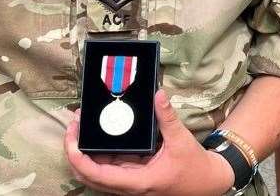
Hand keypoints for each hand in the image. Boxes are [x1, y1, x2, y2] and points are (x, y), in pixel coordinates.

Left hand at [65, 89, 236, 195]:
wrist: (207, 183)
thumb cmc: (194, 167)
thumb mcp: (181, 141)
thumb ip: (167, 118)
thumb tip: (158, 94)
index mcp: (137, 181)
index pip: (97, 174)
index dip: (78, 157)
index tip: (72, 137)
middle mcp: (128, 186)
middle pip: (89, 176)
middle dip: (75, 152)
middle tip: (74, 125)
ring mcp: (129, 183)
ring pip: (97, 173)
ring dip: (85, 152)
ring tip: (82, 126)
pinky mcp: (133, 177)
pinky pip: (109, 167)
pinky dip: (99, 153)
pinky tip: (100, 134)